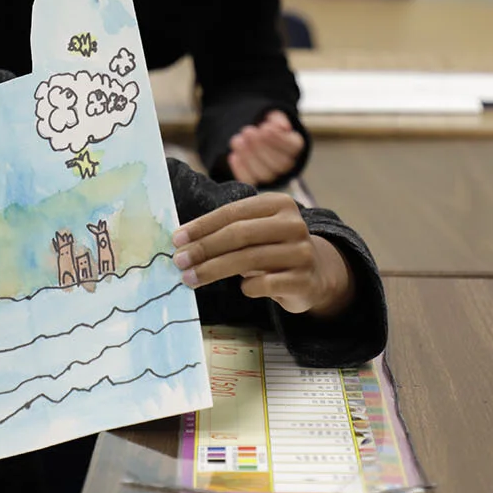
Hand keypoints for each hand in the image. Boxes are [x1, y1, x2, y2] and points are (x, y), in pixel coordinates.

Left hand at [172, 192, 353, 315]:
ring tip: (190, 279)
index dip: (202, 226)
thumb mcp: (256, 231)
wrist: (315, 275)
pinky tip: (242, 288)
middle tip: (179, 261)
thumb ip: (227, 230)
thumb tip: (182, 242)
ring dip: (212, 270)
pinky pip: (264, 284)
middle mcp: (293, 224)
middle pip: (238, 235)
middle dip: (204, 248)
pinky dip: (247, 287)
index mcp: (279, 203)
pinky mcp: (304, 280)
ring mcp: (302, 252)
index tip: (176, 240)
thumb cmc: (273, 249)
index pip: (232, 212)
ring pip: (248, 260)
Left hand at [227, 110, 304, 185]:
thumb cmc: (266, 128)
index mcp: (294, 147)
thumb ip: (277, 119)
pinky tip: (234, 155)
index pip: (293, 146)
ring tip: (239, 140)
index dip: (279, 138)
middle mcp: (286, 165)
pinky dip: (240, 169)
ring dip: (249, 157)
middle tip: (248, 131)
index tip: (266, 127)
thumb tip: (281, 127)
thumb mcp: (272, 118)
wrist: (254, 140)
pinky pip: (249, 181)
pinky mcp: (255, 182)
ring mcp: (271, 176)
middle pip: (279, 163)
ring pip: (264, 174)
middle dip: (261, 147)